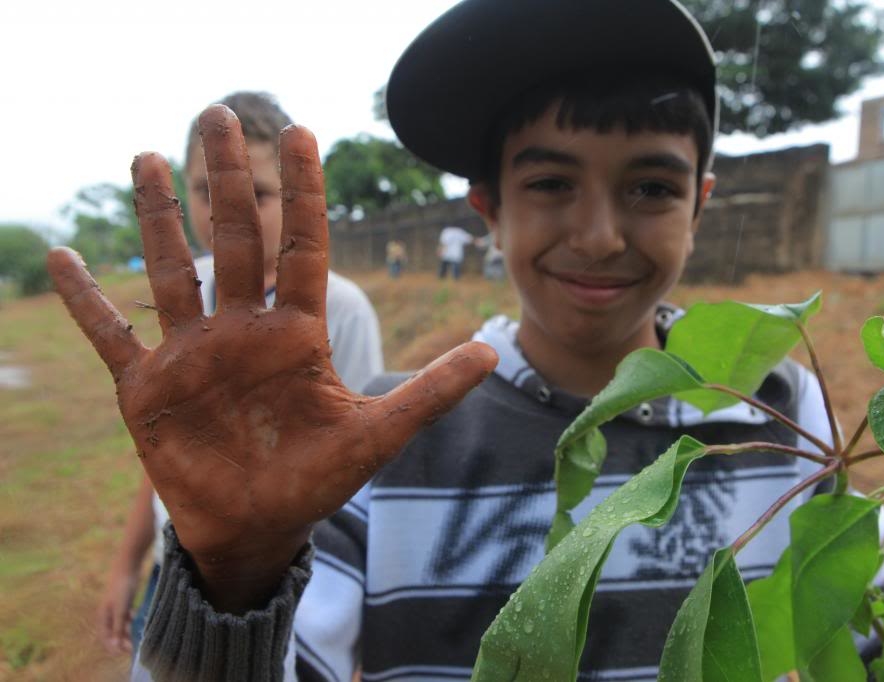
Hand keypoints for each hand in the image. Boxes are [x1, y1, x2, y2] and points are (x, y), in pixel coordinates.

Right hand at [49, 106, 496, 611]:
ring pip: (171, 270)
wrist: (260, 528)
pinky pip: (110, 335)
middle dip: (225, 180)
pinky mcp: (147, 387)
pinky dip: (85, 302)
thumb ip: (428, 393)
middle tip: (217, 116)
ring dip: (157, 218)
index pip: (300, 248)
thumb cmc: (317, 480)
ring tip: (145, 156)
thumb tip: (491, 353)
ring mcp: (191, 354)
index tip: (299, 134)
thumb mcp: (377, 435)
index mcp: (295, 333)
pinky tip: (61, 259)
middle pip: (234, 239)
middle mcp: (242, 331)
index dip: (301, 193)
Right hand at [97, 567, 138, 653]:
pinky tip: (140, 623)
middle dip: (123, 639)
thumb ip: (118, 626)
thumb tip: (114, 644)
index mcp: (103, 615)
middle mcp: (108, 612)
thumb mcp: (121, 609)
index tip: (123, 653)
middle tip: (136, 646)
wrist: (128, 565)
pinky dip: (133, 621)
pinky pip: (127, 615)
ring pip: (122, 623)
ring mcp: (116, 606)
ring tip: (140, 636)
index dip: (112, 646)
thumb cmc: (122, 586)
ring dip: (129, 631)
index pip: (105, 636)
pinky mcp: (125, 600)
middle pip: (114, 631)